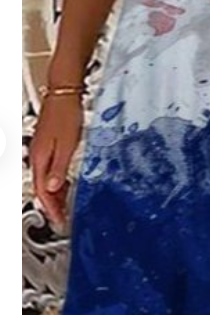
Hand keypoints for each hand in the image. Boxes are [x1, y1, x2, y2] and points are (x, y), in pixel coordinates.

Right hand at [29, 95, 82, 228]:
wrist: (64, 94)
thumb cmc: (66, 115)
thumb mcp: (67, 145)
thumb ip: (59, 168)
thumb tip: (52, 188)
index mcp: (40, 158)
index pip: (42, 191)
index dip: (51, 208)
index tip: (59, 220)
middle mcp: (38, 155)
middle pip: (42, 188)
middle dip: (52, 205)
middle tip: (62, 218)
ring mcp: (43, 151)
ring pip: (46, 180)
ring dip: (55, 195)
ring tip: (64, 207)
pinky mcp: (49, 146)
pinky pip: (51, 170)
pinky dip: (57, 182)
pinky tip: (65, 185)